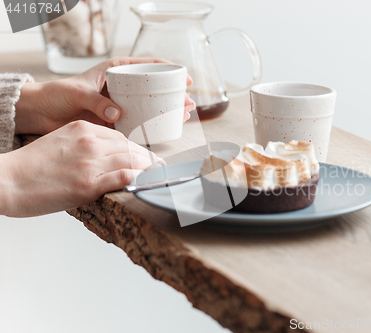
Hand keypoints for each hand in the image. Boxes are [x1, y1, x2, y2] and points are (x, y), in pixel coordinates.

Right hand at [0, 120, 163, 216]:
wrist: (6, 181)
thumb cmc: (29, 166)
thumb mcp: (60, 142)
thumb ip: (84, 145)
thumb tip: (105, 157)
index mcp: (82, 129)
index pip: (120, 137)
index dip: (136, 148)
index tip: (145, 155)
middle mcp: (90, 142)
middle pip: (129, 148)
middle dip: (147, 158)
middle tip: (159, 166)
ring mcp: (90, 163)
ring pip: (131, 161)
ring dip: (147, 169)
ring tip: (157, 176)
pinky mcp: (88, 184)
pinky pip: (123, 178)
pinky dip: (138, 179)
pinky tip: (145, 182)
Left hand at [14, 57, 194, 134]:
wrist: (42, 113)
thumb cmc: (57, 94)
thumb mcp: (77, 92)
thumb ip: (97, 101)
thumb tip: (117, 113)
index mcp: (114, 71)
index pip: (146, 65)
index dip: (167, 70)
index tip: (184, 77)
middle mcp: (120, 87)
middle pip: (153, 88)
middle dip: (173, 95)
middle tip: (189, 103)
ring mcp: (119, 104)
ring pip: (149, 106)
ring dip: (166, 112)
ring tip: (183, 116)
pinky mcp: (115, 121)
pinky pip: (137, 123)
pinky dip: (151, 127)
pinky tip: (164, 130)